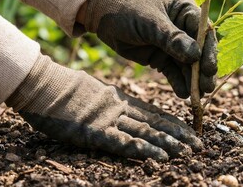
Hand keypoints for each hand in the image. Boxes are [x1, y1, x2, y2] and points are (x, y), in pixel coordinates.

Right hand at [6, 55, 201, 160]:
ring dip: (167, 144)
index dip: (175, 124)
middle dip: (179, 136)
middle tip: (199, 146)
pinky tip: (158, 157)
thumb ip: (115, 103)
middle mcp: (120, 109)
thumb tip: (132, 112)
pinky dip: (142, 150)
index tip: (192, 132)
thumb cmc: (67, 89)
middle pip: (155, 124)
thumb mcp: (98, 93)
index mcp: (121, 100)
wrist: (43, 85)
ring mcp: (108, 120)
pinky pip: (122, 142)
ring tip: (187, 152)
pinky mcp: (94, 132)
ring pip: (145, 132)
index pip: (154, 113)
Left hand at [82, 0, 216, 97]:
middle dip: (203, 70)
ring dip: (193, 80)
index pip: (204, 32)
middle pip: (199, 51)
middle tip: (206, 88)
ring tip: (197, 96)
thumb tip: (195, 55)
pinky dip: (178, 83)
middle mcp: (185, 29)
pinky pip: (174, 72)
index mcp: (186, 11)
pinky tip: (183, 94)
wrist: (105, 17)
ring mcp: (174, 45)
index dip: (208, 51)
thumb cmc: (129, 9)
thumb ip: (172, 39)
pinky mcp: (163, 58)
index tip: (210, 69)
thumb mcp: (151, 22)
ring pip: (188, 65)